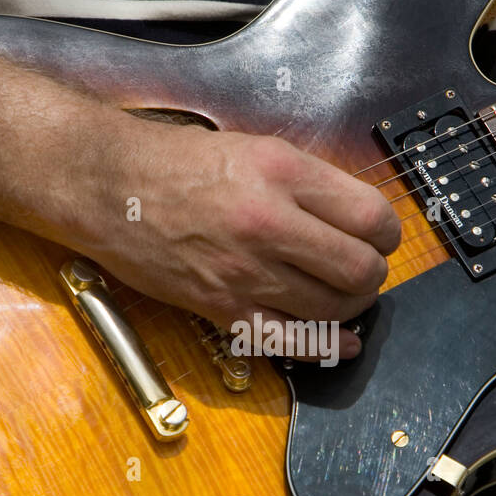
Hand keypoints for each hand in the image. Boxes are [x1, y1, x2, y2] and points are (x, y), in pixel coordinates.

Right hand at [59, 114, 399, 361]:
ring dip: (351, 308)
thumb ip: (308, 183)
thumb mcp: (254, 149)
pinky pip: (290, 341)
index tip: (380, 237)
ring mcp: (245, 271)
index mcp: (282, 173)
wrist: (107, 187)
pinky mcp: (222, 308)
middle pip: (359, 269)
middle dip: (372, 275)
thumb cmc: (174, 164)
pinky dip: (325, 347)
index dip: (388, 234)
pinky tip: (341, 343)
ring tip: (345, 297)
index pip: (371, 217)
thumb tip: (357, 220)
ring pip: (333, 309)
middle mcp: (269, 223)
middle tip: (363, 269)